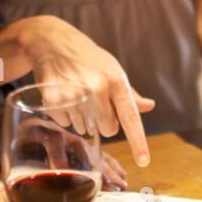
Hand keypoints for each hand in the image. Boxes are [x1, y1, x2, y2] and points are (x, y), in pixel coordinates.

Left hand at [0, 105, 127, 196]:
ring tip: (119, 185)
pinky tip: (119, 181)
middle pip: (77, 145)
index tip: (64, 174)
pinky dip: (107, 167)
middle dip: (92, 166)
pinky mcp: (73, 146)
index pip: (49, 139)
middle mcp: (55, 129)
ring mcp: (66, 137)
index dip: (58, 157)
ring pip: (90, 150)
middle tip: (104, 184)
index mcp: (34, 128)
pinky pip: (94, 156)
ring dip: (105, 167)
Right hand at [20, 15, 154, 165]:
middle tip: (95, 103)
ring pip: (86, 128)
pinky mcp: (54, 98)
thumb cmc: (88, 58)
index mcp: (116, 80)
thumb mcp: (112, 70)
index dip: (138, 142)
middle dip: (104, 123)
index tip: (144, 161)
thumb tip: (149, 106)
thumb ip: (130, 94)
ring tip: (76, 94)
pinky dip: (64, 115)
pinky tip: (63, 95)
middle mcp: (97, 87)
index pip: (130, 117)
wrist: (53, 40)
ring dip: (83, 119)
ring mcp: (74, 93)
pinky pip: (65, 123)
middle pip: (108, 130)